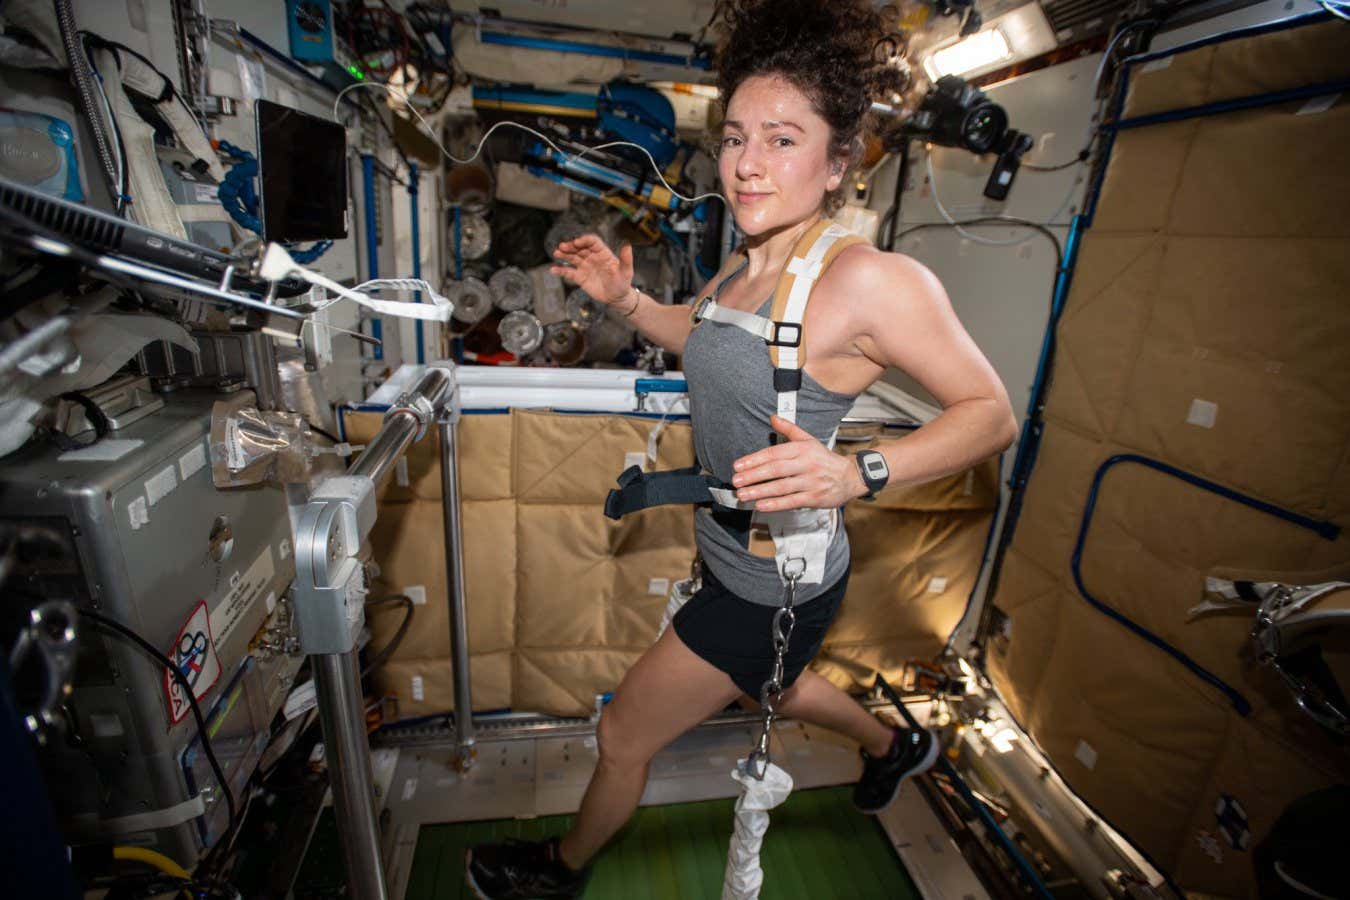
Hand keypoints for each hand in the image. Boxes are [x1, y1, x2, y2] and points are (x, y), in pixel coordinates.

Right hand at [549, 234, 634, 306]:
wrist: (617, 297)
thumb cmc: (623, 283)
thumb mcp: (626, 271)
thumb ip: (626, 258)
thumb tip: (627, 244)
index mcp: (603, 253)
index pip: (592, 242)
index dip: (584, 240)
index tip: (577, 243)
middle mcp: (592, 257)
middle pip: (579, 248)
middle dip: (571, 246)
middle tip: (562, 247)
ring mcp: (585, 266)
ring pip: (572, 258)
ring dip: (564, 255)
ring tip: (557, 253)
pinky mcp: (580, 277)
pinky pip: (569, 272)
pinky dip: (561, 270)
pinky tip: (553, 269)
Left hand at [730, 416, 868, 510]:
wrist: (850, 476)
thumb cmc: (825, 459)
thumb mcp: (808, 440)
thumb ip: (789, 429)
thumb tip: (773, 418)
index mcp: (802, 449)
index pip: (774, 453)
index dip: (755, 459)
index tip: (739, 465)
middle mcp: (806, 464)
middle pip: (776, 470)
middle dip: (754, 476)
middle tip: (737, 481)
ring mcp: (810, 482)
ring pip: (782, 487)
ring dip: (760, 491)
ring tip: (743, 494)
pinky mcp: (814, 497)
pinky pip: (792, 501)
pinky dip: (775, 504)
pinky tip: (761, 504)